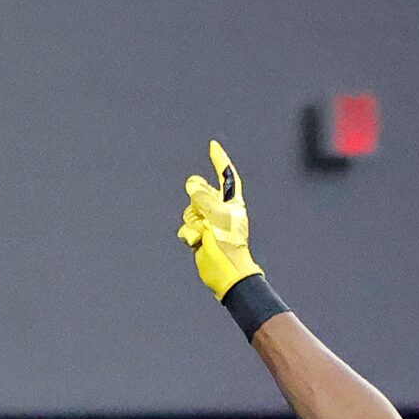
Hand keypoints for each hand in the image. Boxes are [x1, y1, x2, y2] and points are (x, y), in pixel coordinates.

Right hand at [178, 139, 263, 300]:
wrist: (225, 272)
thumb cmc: (228, 244)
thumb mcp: (217, 215)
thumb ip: (203, 196)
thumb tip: (191, 184)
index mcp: (231, 202)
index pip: (225, 176)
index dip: (219, 160)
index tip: (212, 146)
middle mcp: (220, 210)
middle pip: (201, 193)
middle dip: (198, 202)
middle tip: (205, 215)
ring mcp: (209, 223)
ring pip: (190, 210)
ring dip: (193, 222)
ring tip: (203, 234)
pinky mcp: (200, 235)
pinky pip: (187, 226)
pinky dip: (189, 233)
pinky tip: (196, 242)